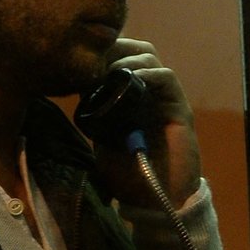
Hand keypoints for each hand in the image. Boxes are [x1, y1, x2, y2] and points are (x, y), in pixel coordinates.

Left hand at [93, 38, 201, 206]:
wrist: (154, 201)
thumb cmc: (127, 173)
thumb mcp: (101, 139)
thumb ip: (92, 115)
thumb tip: (70, 91)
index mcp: (128, 95)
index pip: (119, 56)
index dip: (102, 52)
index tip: (81, 58)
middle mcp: (147, 91)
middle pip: (134, 49)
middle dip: (113, 48)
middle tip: (95, 60)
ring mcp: (164, 98)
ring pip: (149, 57)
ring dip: (127, 58)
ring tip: (110, 70)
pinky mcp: (179, 109)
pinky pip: (167, 79)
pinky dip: (149, 73)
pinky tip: (132, 78)